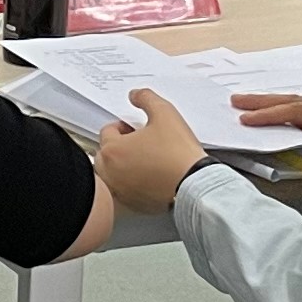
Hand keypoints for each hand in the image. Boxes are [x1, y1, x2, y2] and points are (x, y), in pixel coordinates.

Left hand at [90, 89, 211, 213]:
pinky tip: (150, 177)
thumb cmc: (179, 154)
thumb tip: (135, 95)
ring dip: (122, 165)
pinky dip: (132, 184)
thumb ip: (146, 98)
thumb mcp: (164, 113)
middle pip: (106, 153)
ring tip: (145, 160)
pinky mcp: (133, 205)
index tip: (137, 129)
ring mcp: (121, 191)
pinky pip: (124, 190)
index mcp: (113, 150)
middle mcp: (111, 174)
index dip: (123, 126)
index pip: (107, 131)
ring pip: (112, 174)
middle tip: (141, 143)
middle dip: (120, 146)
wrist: (195, 185)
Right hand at [235, 92, 301, 184]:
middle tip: (236, 101)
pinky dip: (292, 114)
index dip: (270, 115)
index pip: (297, 111)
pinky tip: (286, 120)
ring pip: (301, 105)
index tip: (247, 119)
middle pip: (295, 101)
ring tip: (253, 107)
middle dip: (264, 101)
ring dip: (276, 105)